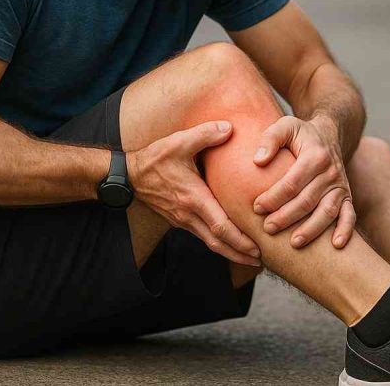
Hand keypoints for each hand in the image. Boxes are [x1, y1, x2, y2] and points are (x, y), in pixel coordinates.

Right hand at [128, 120, 260, 266]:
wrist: (128, 176)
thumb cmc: (154, 159)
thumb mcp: (179, 142)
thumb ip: (205, 134)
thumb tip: (230, 128)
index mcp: (192, 198)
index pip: (220, 227)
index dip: (240, 240)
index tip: (257, 248)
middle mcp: (188, 215)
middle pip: (218, 243)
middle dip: (240, 254)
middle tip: (261, 260)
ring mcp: (182, 220)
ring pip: (209, 242)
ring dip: (230, 251)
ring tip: (250, 256)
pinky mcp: (179, 220)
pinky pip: (202, 235)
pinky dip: (218, 241)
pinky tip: (229, 240)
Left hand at [251, 116, 355, 249]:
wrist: (330, 134)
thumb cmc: (301, 133)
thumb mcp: (285, 125)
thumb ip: (270, 139)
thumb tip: (258, 161)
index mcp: (315, 155)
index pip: (292, 182)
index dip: (274, 197)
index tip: (256, 207)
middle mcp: (330, 172)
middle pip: (307, 200)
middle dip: (286, 217)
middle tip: (267, 229)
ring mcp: (340, 185)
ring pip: (327, 212)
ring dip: (311, 229)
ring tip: (294, 243)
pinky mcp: (346, 195)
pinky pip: (349, 215)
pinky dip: (345, 230)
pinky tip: (336, 245)